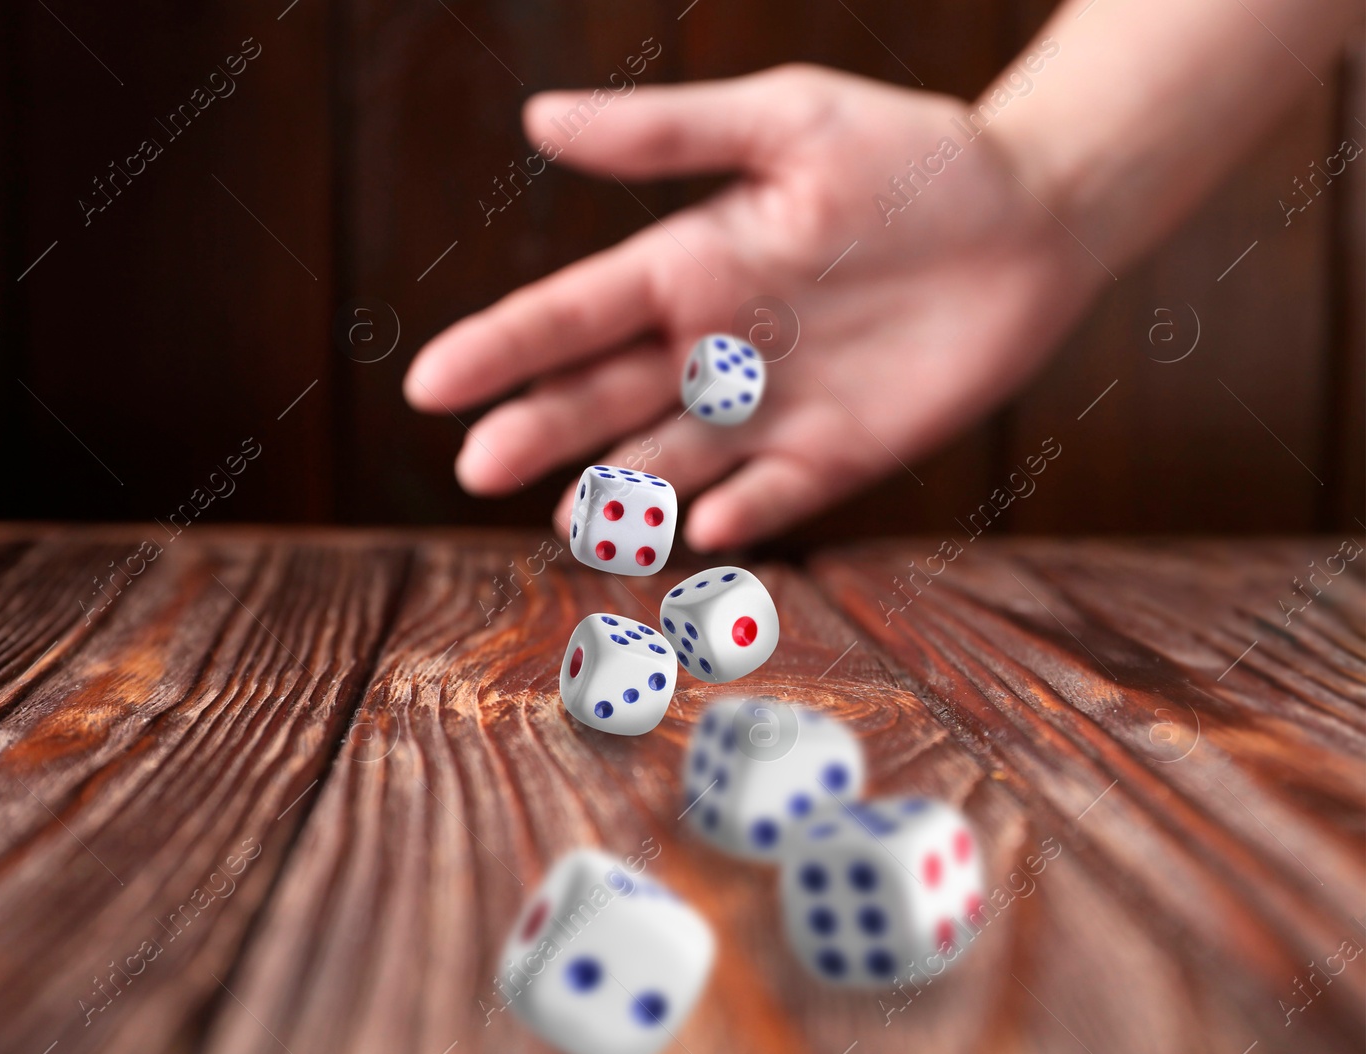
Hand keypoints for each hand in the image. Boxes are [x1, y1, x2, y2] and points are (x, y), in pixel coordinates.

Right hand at [403, 64, 1108, 549]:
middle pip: (605, 399)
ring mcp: (769, 408)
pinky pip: (776, 492)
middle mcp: (710, 347)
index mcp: (685, 268)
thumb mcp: (786, 122)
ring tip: (571, 518)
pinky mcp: (836, 454)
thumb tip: (537, 118)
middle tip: (478, 466)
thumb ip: (668, 133)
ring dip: (622, 490)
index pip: (573, 315)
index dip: (502, 348)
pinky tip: (708, 525)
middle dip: (542, 431)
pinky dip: (742, 512)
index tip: (430, 382)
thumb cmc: (909, 156)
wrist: (1033, 219)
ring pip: (672, 459)